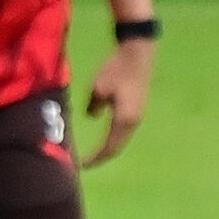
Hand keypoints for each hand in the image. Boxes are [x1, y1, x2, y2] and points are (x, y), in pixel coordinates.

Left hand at [82, 40, 153, 167]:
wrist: (138, 52)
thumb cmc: (117, 69)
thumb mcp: (98, 87)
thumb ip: (93, 105)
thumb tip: (92, 115)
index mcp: (124, 120)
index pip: (108, 147)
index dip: (95, 158)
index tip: (81, 166)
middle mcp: (133, 123)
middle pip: (116, 147)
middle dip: (101, 157)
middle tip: (86, 164)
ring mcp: (137, 116)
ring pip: (121, 140)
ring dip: (108, 148)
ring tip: (94, 154)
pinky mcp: (137, 109)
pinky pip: (123, 131)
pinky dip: (113, 138)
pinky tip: (105, 136)